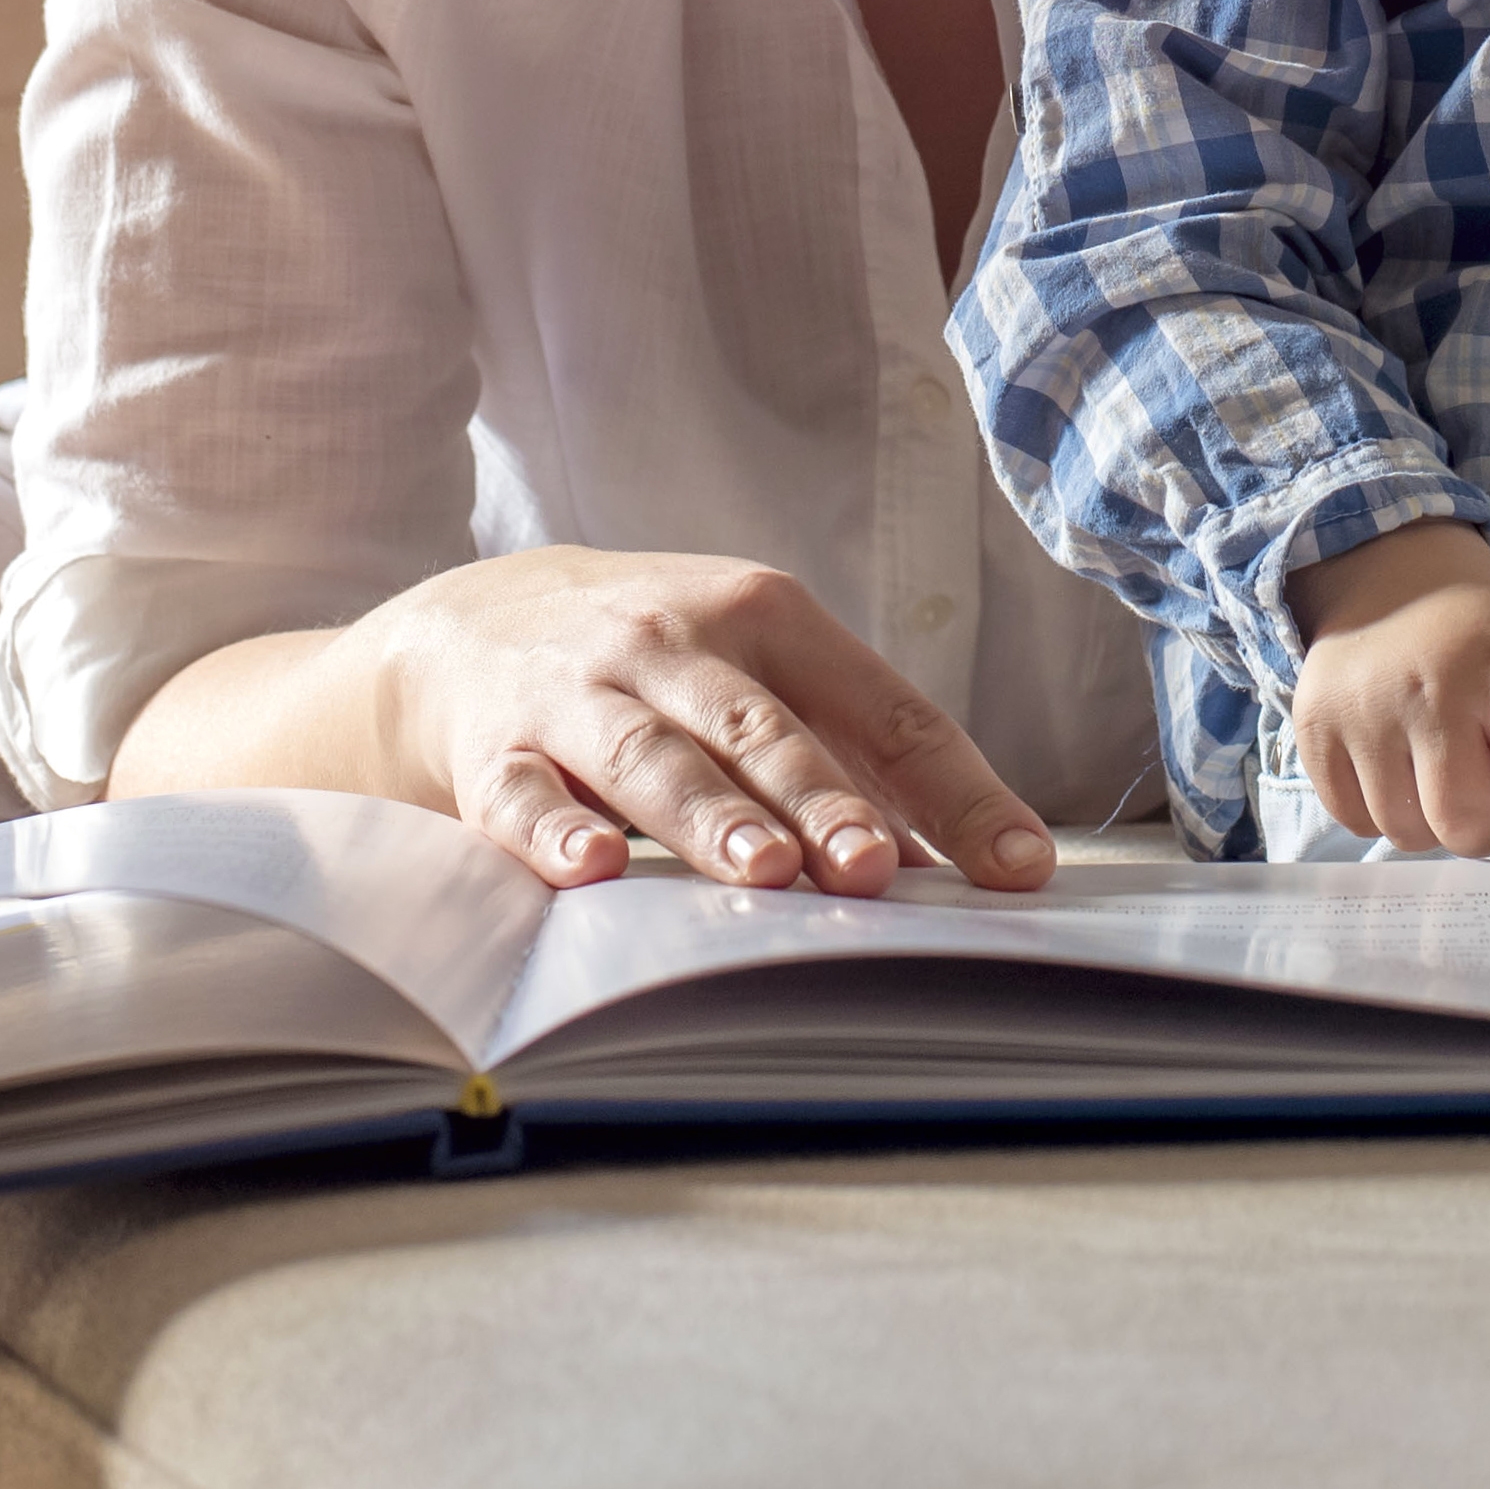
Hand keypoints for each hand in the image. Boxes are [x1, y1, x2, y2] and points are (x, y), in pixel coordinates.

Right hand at [122, 545, 1059, 898]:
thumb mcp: (755, 675)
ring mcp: (581, 694)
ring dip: (710, 816)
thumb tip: (958, 870)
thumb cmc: (656, 665)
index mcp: (769, 616)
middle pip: (765, 729)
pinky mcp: (492, 751)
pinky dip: (555, 832)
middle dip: (823, 799)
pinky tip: (593, 869)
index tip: (1021, 868)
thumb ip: (849, 760)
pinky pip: (523, 797)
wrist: (468, 626)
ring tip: (764, 872)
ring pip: (654, 759)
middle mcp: (678, 644)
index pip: (885, 709)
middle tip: (874, 867)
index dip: (958, 791)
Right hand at [1284, 520, 1489, 871]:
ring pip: (1407, 832)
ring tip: (1439, 764)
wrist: (1392, 570)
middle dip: (1487, 827)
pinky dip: (1383, 811)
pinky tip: (1395, 763)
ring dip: (1433, 821)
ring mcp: (1366, 707)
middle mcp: (1433, 687)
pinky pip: (1353, 821)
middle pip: (1464, 819)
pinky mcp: (1316, 724)